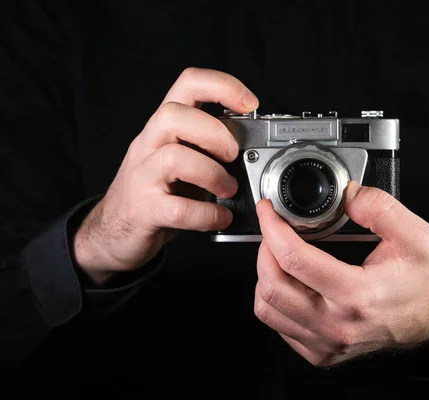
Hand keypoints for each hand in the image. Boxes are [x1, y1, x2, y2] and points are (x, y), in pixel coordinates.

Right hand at [73, 68, 258, 284]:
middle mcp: (149, 145)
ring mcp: (142, 177)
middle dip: (214, 131)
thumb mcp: (181, 159)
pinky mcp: (144, 210)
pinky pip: (178, 209)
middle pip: (173, 114)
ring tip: (229, 189)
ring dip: (212, 174)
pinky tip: (220, 217)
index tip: (251, 104)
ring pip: (173, 158)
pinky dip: (207, 214)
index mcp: (164, 127)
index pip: (188, 84)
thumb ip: (208, 147)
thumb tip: (254, 146)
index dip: (223, 85)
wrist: (114, 230)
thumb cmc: (156, 192)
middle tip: (233, 155)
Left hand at [254, 181, 428, 366]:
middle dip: (264, 250)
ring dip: (265, 275)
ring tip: (279, 257)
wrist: (424, 320)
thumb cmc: (415, 281)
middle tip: (273, 232)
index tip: (268, 212)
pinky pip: (278, 324)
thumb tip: (348, 195)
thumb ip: (382, 209)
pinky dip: (274, 299)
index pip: (295, 260)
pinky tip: (290, 283)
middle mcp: (336, 324)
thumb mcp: (415, 237)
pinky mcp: (319, 353)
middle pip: (272, 286)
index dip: (273, 228)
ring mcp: (325, 343)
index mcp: (357, 294)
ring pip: (266, 308)